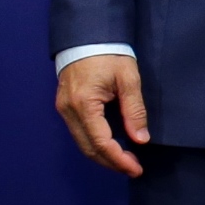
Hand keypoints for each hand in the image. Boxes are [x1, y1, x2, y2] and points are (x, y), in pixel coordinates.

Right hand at [56, 54, 148, 177]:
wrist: (86, 36)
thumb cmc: (109, 54)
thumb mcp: (128, 79)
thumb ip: (134, 110)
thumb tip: (140, 139)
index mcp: (84, 104)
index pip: (101, 142)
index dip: (119, 159)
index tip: (136, 169)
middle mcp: (68, 110)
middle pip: (88, 148)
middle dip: (111, 162)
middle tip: (133, 169)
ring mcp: (63, 109)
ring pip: (82, 143)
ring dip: (103, 155)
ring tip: (125, 161)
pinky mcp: (65, 106)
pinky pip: (79, 133)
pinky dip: (95, 144)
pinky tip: (112, 146)